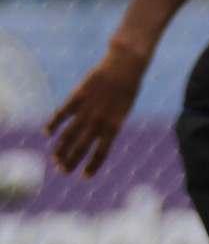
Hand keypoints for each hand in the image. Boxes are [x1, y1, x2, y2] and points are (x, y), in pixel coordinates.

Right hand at [47, 46, 147, 176]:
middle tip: (63, 171)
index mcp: (114, 125)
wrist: (125, 66)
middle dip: (72, 161)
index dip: (93, 166)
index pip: (102, 152)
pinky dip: (53, 124)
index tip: (84, 177)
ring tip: (55, 159)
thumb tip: (94, 136)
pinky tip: (47, 133)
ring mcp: (87, 108)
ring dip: (61, 148)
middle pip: (82, 146)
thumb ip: (108, 124)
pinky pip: (62, 113)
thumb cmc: (126, 89)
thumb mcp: (122, 110)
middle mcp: (99, 120)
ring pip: (70, 133)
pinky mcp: (77, 96)